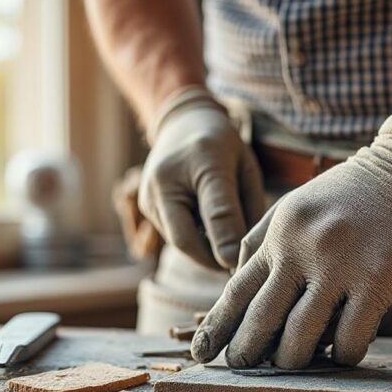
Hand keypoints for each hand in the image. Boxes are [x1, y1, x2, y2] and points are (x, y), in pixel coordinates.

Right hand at [139, 87, 264, 269]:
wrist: (182, 123)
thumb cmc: (223, 147)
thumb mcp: (245, 167)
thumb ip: (247, 207)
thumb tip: (246, 253)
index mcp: (202, 160)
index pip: (216, 211)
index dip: (228, 243)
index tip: (239, 265)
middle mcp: (166, 179)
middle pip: (185, 239)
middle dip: (212, 259)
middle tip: (236, 268)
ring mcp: (148, 194)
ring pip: (179, 242)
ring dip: (204, 251)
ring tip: (226, 242)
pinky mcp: (144, 207)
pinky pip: (173, 235)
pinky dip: (194, 240)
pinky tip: (208, 230)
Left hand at [191, 112, 391, 368]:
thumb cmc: (353, 193)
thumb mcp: (296, 205)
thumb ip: (262, 241)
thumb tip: (233, 284)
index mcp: (279, 233)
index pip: (236, 291)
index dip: (216, 329)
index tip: (202, 354)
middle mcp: (302, 249)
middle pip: (260, 320)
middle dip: (246, 353)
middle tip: (244, 369)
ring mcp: (339, 264)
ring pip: (300, 337)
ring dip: (293, 362)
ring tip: (295, 365)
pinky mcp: (377, 278)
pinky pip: (350, 337)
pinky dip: (342, 355)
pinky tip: (343, 353)